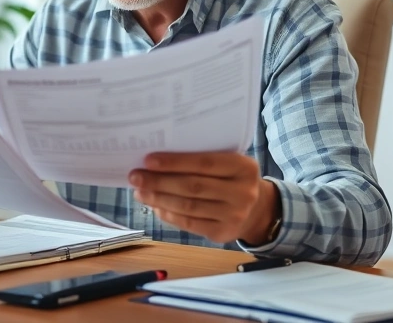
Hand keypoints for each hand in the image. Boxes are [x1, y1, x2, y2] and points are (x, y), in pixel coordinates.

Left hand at [128, 151, 278, 244]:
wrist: (257, 211)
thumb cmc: (232, 180)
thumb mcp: (229, 164)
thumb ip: (203, 160)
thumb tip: (157, 162)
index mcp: (244, 167)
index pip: (204, 163)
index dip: (174, 162)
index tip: (148, 160)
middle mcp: (243, 192)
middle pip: (192, 186)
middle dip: (159, 181)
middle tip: (136, 176)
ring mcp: (234, 216)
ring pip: (188, 206)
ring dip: (159, 199)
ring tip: (139, 191)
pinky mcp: (222, 233)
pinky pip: (189, 223)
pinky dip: (169, 214)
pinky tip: (154, 206)